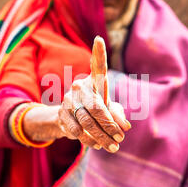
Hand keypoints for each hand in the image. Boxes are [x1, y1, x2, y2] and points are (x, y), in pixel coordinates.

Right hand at [58, 36, 130, 152]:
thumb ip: (117, 115)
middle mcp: (80, 87)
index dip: (98, 53)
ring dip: (102, 136)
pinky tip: (98, 145)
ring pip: (87, 121)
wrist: (68, 120)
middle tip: (120, 138)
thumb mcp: (108, 109)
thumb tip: (125, 126)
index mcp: (94, 81)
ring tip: (113, 147)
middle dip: (109, 125)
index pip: (97, 66)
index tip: (99, 40)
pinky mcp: (62, 115)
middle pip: (97, 107)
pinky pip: (77, 130)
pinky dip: (89, 141)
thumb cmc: (94, 110)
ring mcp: (69, 101)